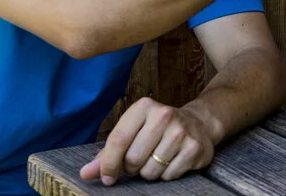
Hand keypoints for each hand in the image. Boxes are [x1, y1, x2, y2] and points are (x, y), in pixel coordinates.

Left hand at [80, 97, 218, 184]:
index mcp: (144, 107)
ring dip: (149, 172)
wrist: (199, 123)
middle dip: (132, 168)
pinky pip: (169, 175)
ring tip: (158, 159)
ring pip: (150, 171)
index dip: (108, 164)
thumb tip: (85, 173)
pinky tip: (173, 161)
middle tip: (140, 161)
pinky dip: (167, 174)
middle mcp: (164, 115)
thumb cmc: (157, 130)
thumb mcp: (133, 131)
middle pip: (133, 159)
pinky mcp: (195, 148)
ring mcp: (182, 131)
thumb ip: (108, 152)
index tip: (107, 177)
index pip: (118, 140)